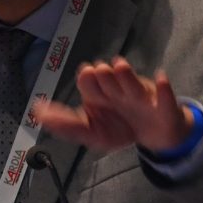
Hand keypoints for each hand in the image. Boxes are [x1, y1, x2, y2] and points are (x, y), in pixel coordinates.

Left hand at [31, 57, 193, 152]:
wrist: (155, 135)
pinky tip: (160, 79)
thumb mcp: (92, 133)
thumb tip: (37, 112)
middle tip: (99, 72)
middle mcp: (119, 91)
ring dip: (125, 76)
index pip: (89, 83)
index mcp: (100, 94)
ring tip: (119, 66)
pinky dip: (163, 89)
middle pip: (110, 80)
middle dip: (104, 77)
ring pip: (133, 84)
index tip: (85, 77)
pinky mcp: (163, 107)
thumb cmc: (120, 127)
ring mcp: (141, 97)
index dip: (87, 81)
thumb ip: (66, 125)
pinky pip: (165, 97)